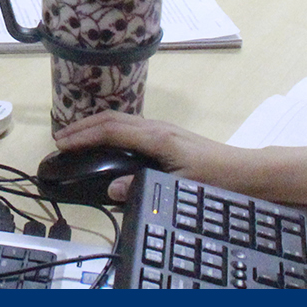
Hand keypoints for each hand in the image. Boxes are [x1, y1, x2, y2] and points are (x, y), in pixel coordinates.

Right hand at [54, 111, 242, 202]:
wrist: (247, 172)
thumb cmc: (217, 179)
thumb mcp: (180, 186)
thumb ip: (145, 186)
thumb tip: (112, 188)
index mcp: (157, 137)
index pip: (111, 129)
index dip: (84, 135)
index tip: (62, 143)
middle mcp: (157, 128)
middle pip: (112, 118)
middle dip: (83, 126)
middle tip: (60, 139)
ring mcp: (162, 129)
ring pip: (121, 120)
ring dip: (95, 126)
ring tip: (76, 138)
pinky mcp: (167, 136)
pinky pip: (130, 126)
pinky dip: (109, 129)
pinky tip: (105, 141)